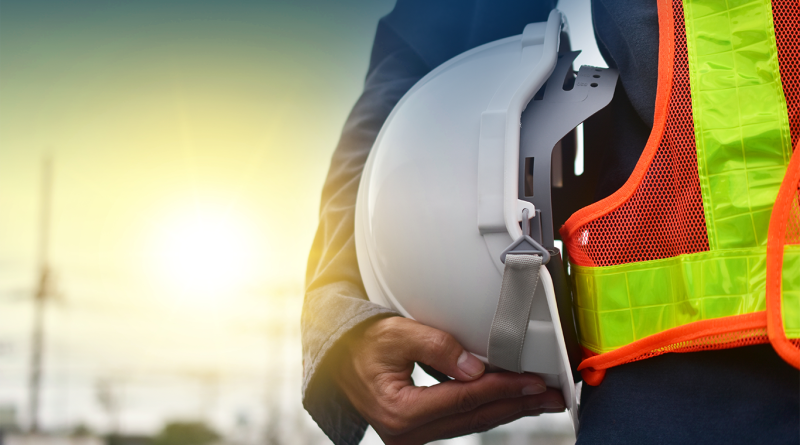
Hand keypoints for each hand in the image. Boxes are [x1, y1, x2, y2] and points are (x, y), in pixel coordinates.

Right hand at [333, 316, 564, 444]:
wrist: (339, 360)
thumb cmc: (364, 344)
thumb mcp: (397, 334)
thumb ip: (436, 347)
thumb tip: (476, 368)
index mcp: (400, 412)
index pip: (464, 399)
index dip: (502, 388)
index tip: (533, 381)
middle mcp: (407, 433)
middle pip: (474, 418)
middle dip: (517, 405)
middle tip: (553, 397)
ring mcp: (412, 437)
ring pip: (472, 423)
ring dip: (508, 409)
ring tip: (541, 400)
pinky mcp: (419, 432)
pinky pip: (461, 422)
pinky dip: (488, 410)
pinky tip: (509, 402)